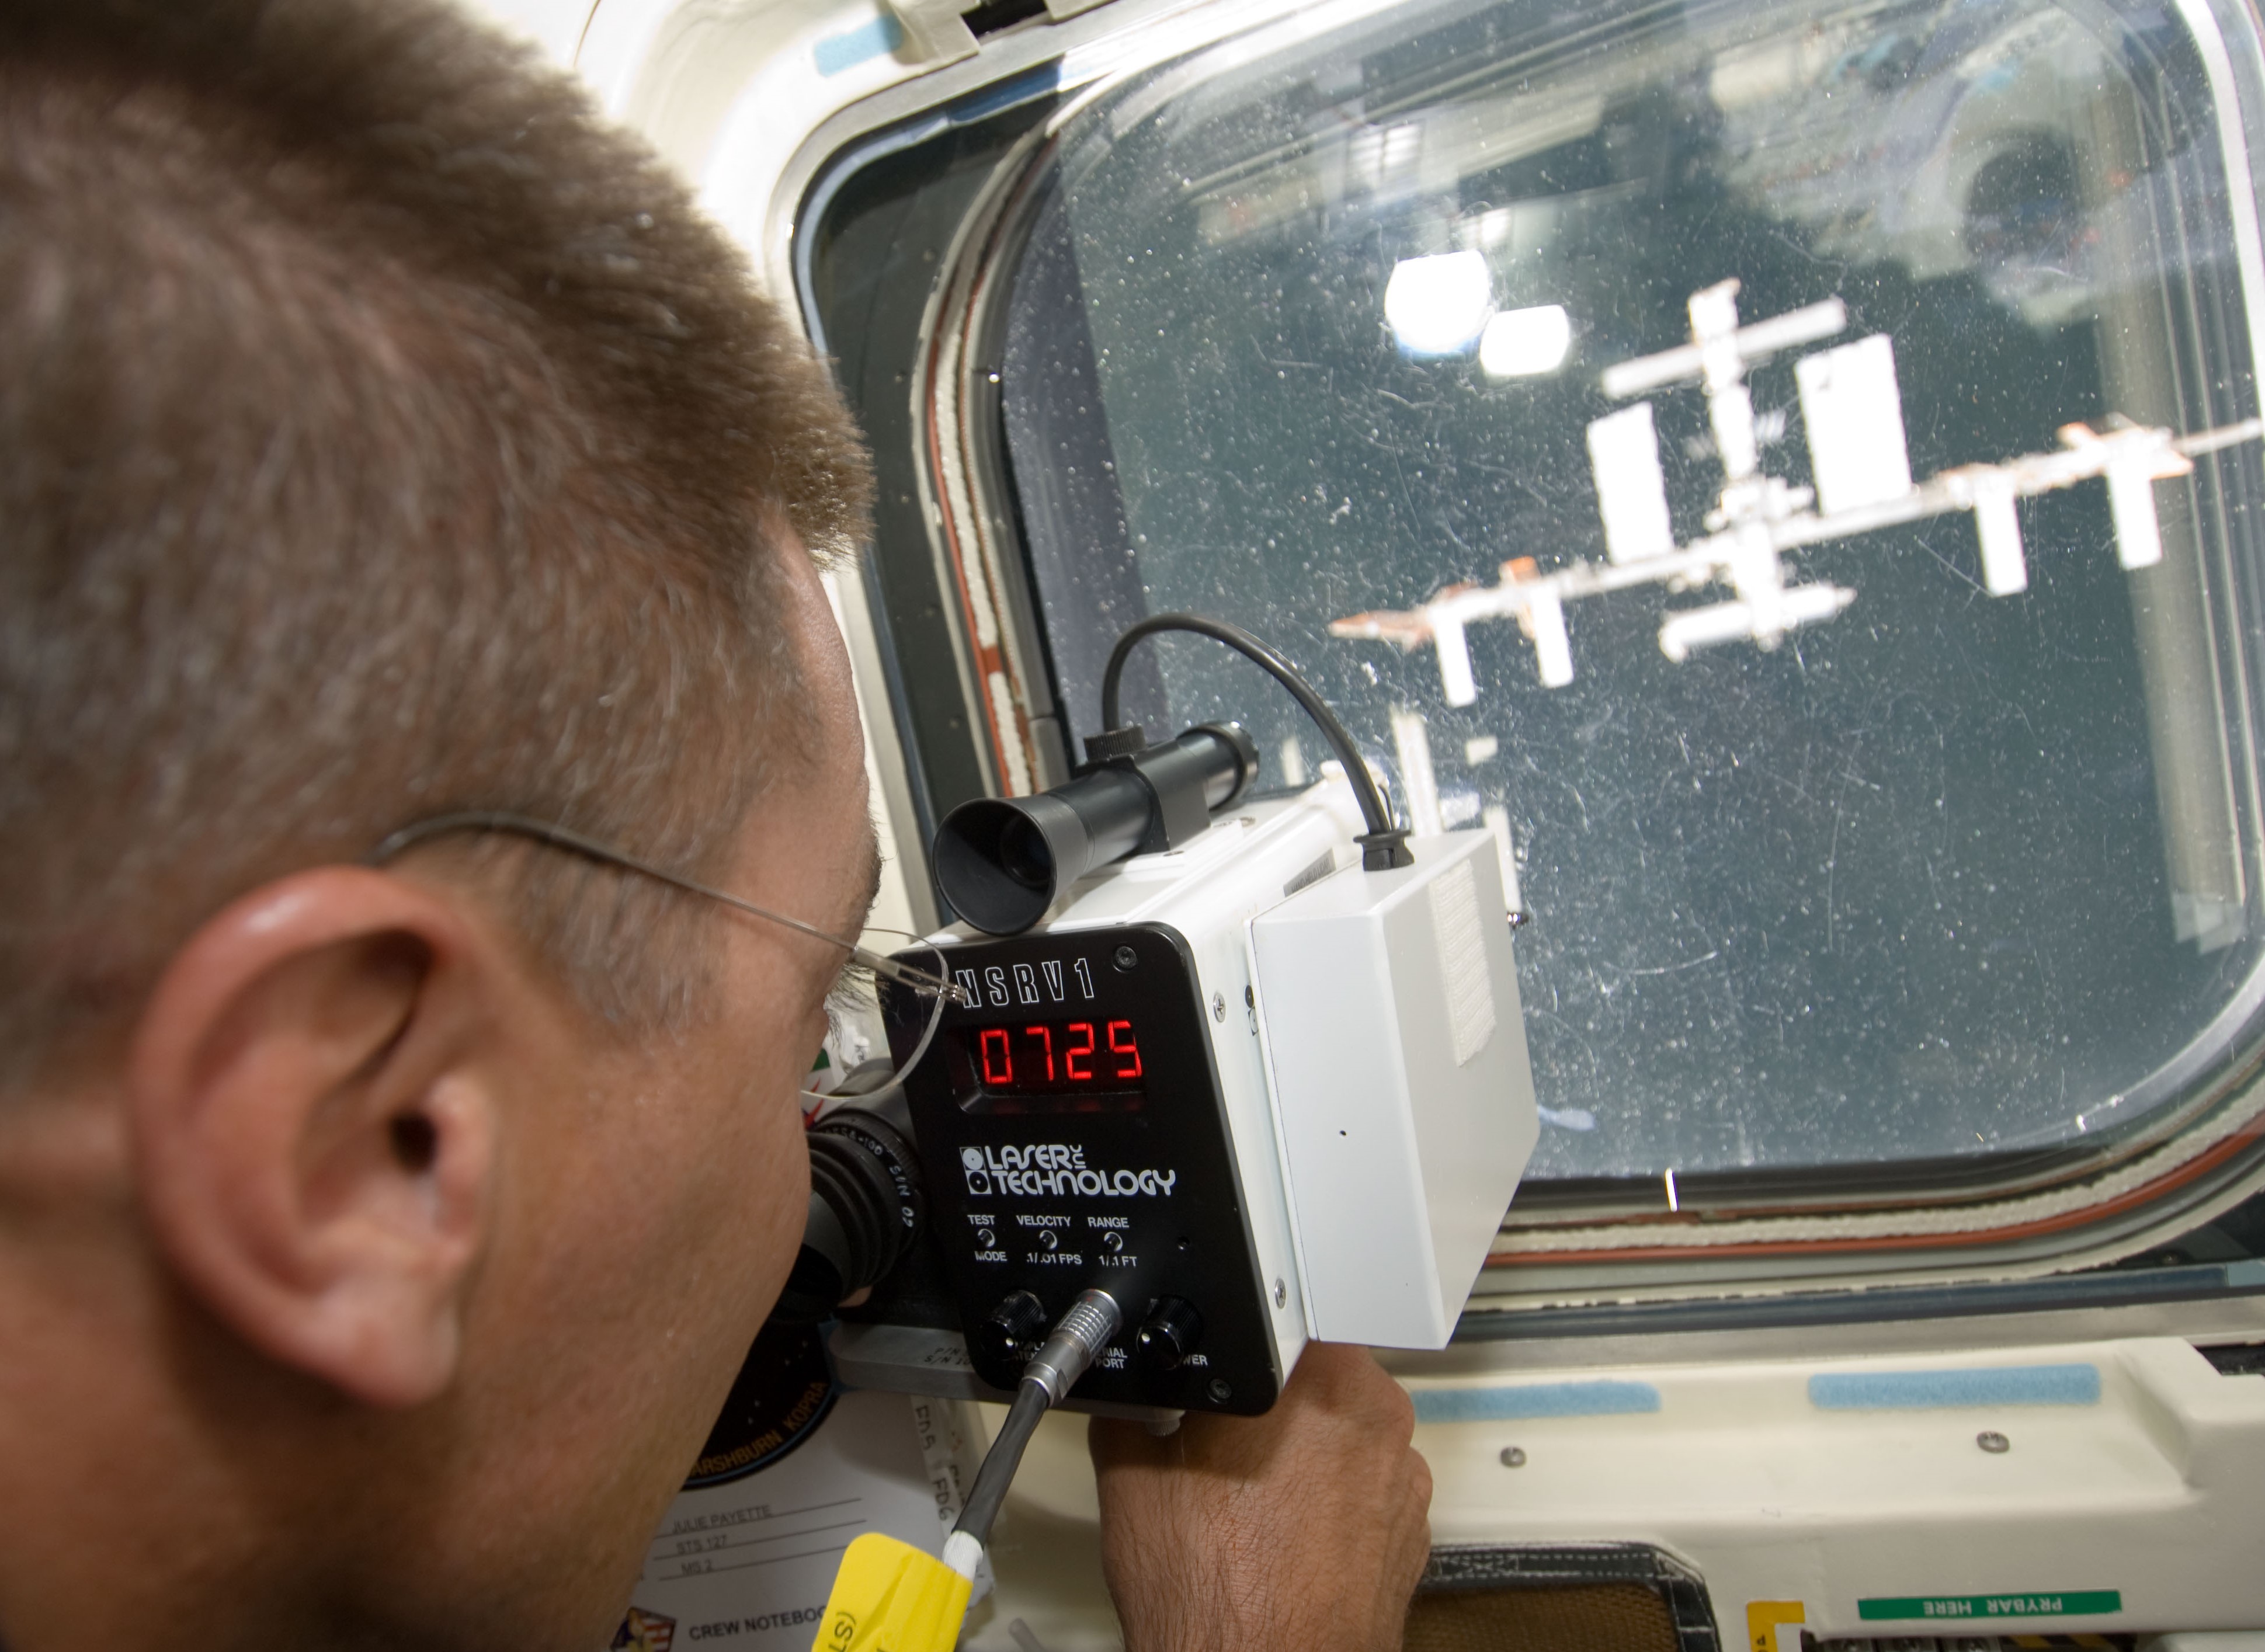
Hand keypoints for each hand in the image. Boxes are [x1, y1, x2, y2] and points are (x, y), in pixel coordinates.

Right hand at [1088, 1342, 1431, 1651]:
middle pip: (1315, 1369)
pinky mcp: (1412, 1527)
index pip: (1281, 1309)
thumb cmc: (1213, 1594)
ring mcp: (1401, 1475)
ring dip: (1306, 1450)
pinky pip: (1367, 1487)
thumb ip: (1138, 1402)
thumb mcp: (1130, 1472)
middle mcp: (1374, 1413)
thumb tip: (1133, 1384)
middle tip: (1222, 1443)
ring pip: (1344, 1430)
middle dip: (1271, 1397)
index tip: (1216, 1375)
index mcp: (1313, 1373)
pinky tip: (1285, 1533)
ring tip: (1251, 1498)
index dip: (1240, 1338)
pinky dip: (1333, 1501)